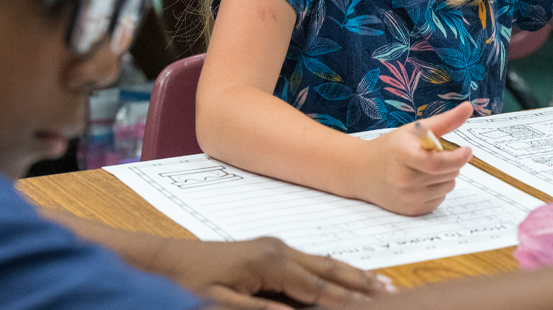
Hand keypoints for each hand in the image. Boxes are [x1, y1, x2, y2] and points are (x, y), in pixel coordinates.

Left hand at [149, 235, 395, 309]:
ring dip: (351, 275)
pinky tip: (342, 277)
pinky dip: (332, 271)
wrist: (161, 260)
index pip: (318, 288)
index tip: (375, 306)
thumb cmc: (187, 283)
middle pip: (330, 269)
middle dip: (361, 282)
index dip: (348, 300)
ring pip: (323, 264)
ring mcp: (274, 248)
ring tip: (380, 283)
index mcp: (270, 262)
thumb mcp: (220, 304)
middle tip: (391, 291)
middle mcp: (278, 250)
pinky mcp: (268, 251)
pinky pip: (309, 263)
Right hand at [358, 101, 473, 214]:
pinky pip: (440, 198)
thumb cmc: (391, 148)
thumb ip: (445, 121)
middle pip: (448, 173)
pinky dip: (438, 189)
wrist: (362, 172)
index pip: (436, 162)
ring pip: (448, 186)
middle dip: (450, 162)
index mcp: (403, 155)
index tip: (467, 150)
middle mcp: (404, 179)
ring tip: (425, 168)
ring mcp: (408, 197)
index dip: (457, 158)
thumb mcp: (414, 130)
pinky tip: (421, 182)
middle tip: (433, 155)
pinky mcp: (412, 210)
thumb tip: (468, 107)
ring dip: (445, 176)